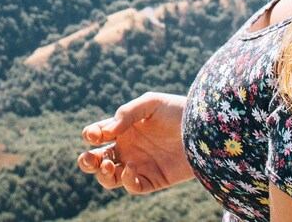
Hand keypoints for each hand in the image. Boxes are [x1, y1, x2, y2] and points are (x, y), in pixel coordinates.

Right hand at [76, 92, 194, 194]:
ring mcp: (138, 165)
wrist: (204, 130)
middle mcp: (127, 149)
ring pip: (110, 178)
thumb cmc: (177, 111)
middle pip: (97, 160)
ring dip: (102, 174)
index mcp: (123, 129)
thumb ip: (125, 114)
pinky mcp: (152, 180)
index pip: (97, 134)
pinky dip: (126, 181)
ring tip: (108, 164)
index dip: (91, 135)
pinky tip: (130, 168)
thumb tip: (105, 133)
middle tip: (88, 158)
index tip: (96, 134)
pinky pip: (132, 187)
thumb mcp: (150, 104)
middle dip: (87, 161)